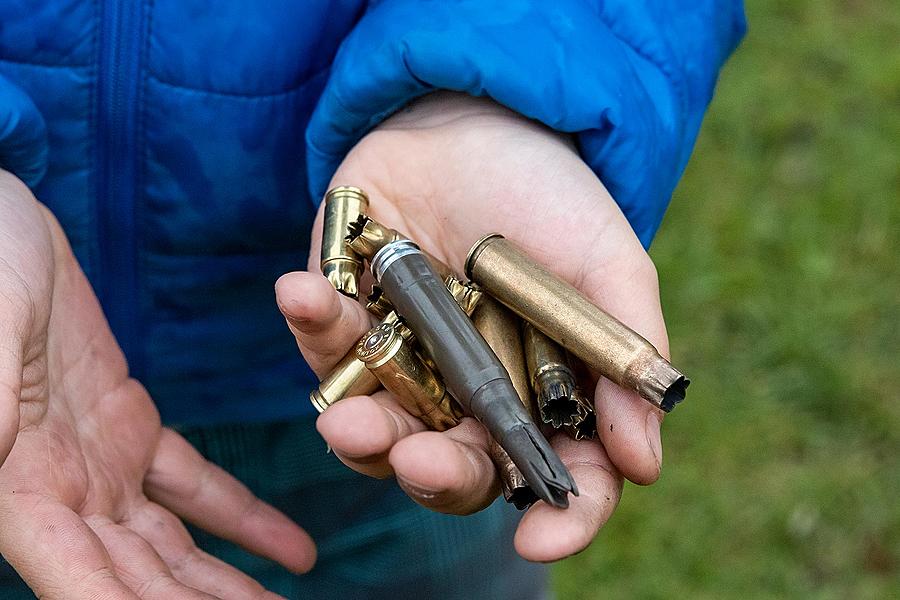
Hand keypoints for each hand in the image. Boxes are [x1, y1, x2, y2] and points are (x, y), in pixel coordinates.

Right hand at [0, 171, 314, 598]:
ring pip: (171, 546)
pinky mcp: (127, 426)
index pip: (80, 579)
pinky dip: (242, 517)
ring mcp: (96, 463)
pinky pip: (193, 484)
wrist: (0, 226)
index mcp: (15, 486)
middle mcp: (57, 491)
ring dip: (227, 585)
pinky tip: (291, 548)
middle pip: (137, 579)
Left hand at [277, 92, 668, 561]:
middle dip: (436, 474)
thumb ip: (625, 354)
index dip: (559, 515)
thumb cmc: (548, 192)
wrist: (472, 115)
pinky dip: (312, 325)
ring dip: (360, 433)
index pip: (556, 473)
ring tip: (344, 421)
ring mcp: (406, 364)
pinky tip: (303, 291)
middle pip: (456, 466)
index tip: (540, 538)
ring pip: (379, 429)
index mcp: (541, 392)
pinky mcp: (348, 322)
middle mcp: (471, 393)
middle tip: (417, 461)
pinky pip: (324, 346)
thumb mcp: (606, 262)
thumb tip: (643, 461)